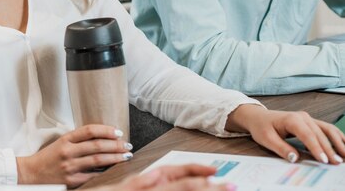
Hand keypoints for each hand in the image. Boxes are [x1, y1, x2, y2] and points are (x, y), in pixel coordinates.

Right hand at [16, 124, 131, 187]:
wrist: (32, 173)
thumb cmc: (48, 157)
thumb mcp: (61, 142)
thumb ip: (78, 140)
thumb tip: (103, 138)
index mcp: (65, 139)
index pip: (89, 130)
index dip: (105, 130)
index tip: (117, 131)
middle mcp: (68, 151)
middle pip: (97, 145)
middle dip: (115, 145)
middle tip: (127, 144)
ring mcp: (70, 166)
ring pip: (98, 160)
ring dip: (115, 158)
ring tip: (126, 156)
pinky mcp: (72, 180)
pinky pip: (93, 175)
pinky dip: (105, 172)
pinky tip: (114, 170)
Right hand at [95, 164, 233, 190]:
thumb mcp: (127, 186)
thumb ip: (144, 181)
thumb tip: (157, 174)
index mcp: (144, 181)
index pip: (174, 171)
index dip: (194, 169)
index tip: (214, 170)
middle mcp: (147, 188)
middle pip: (182, 185)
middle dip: (208, 186)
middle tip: (230, 185)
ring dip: (199, 190)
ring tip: (220, 189)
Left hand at [226, 104, 344, 164]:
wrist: (258, 117)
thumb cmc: (261, 127)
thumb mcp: (266, 139)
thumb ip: (281, 148)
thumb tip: (295, 158)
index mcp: (291, 119)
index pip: (307, 135)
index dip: (316, 148)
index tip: (324, 160)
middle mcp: (302, 117)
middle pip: (319, 133)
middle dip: (330, 149)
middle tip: (337, 163)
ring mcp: (307, 118)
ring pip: (327, 129)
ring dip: (338, 142)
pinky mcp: (310, 122)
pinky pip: (326, 128)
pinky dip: (336, 137)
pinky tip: (343, 145)